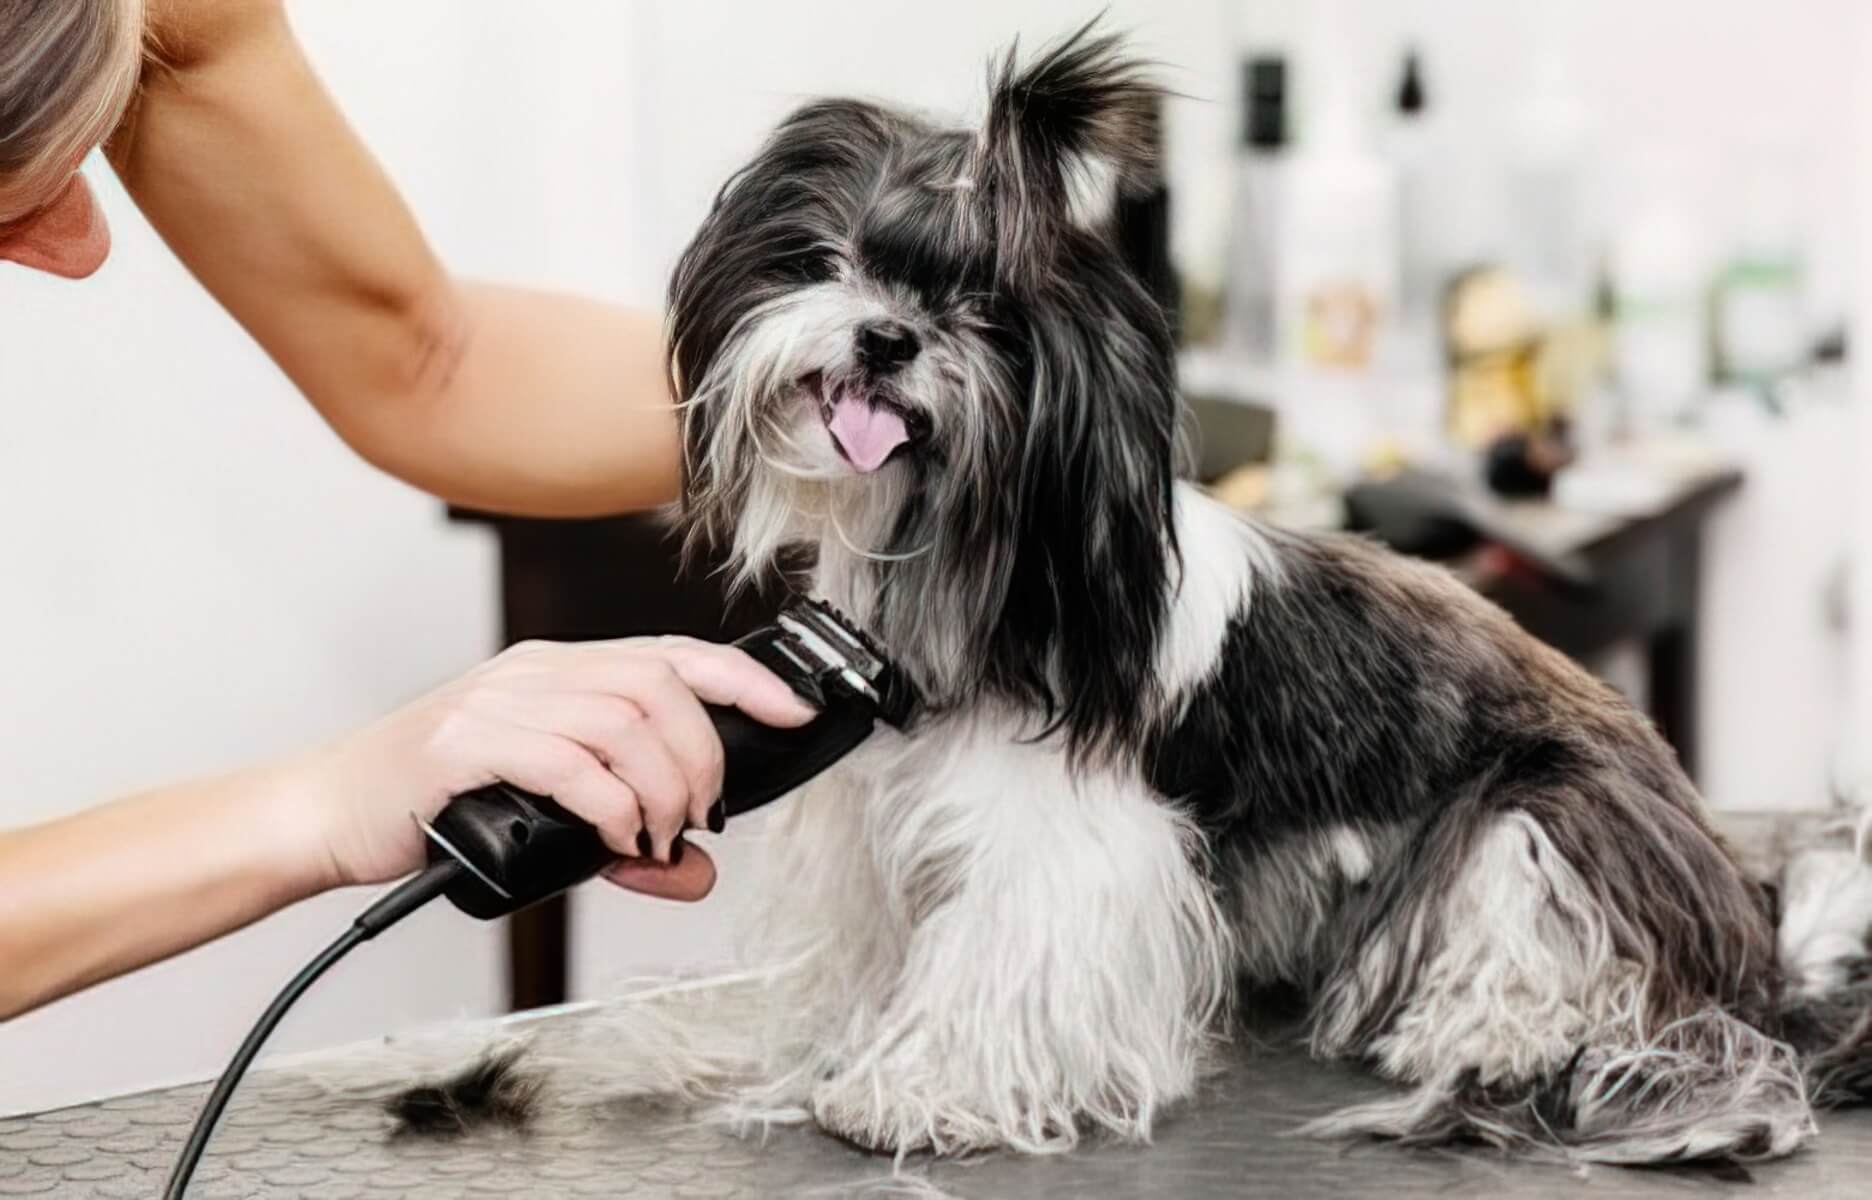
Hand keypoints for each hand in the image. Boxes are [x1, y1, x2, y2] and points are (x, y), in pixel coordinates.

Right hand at [293, 636, 815, 901]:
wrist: (326, 812)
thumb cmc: (438, 806)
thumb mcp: (549, 820)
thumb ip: (626, 839)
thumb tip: (697, 871)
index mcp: (560, 671)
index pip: (671, 653)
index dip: (743, 677)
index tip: (793, 712)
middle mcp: (534, 672)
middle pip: (660, 685)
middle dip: (702, 755)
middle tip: (700, 816)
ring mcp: (496, 701)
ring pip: (622, 720)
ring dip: (661, 787)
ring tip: (656, 836)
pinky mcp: (462, 743)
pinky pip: (566, 761)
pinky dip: (608, 804)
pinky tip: (613, 837)